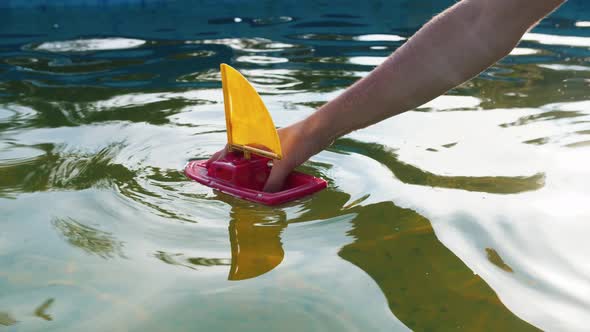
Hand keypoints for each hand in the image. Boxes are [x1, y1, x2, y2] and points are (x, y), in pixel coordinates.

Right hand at [207, 116, 330, 192]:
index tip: (210, 167)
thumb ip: (273, 181)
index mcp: (256, 139)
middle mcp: (262, 142)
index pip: (231, 147)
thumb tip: (265, 196)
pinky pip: (269, 164)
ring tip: (244, 185)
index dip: (220, 157)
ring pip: (256, 160)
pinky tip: (267, 183)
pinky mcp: (284, 151)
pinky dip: (265, 172)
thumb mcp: (284, 164)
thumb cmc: (300, 140)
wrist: (322, 130)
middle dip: (234, 167)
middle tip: (226, 181)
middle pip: (242, 155)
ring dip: (250, 171)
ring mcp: (273, 147)